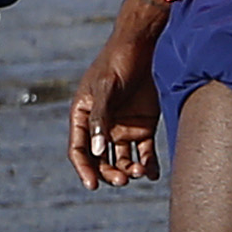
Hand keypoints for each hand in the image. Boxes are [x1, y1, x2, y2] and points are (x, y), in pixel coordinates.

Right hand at [65, 36, 161, 189]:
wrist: (144, 46)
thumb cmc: (118, 62)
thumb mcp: (106, 88)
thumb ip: (100, 118)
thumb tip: (95, 151)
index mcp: (84, 116)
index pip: (79, 150)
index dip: (84, 169)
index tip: (92, 185)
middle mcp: (101, 126)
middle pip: (101, 160)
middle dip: (109, 172)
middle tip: (123, 179)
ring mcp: (122, 128)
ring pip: (123, 160)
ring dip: (129, 170)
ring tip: (140, 171)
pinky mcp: (143, 127)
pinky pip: (145, 153)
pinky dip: (148, 165)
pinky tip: (152, 173)